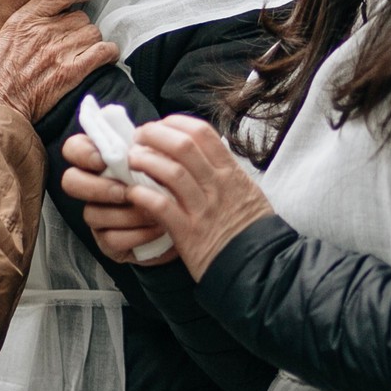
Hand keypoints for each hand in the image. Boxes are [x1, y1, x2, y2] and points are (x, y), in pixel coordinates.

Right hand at [0, 0, 117, 122]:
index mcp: (23, 20)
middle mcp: (43, 31)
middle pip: (80, 16)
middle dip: (81, 28)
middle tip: (76, 41)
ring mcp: (59, 50)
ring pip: (93, 33)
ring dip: (93, 42)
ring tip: (88, 52)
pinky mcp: (71, 71)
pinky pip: (102, 52)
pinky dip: (109, 53)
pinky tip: (107, 57)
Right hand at [60, 134, 176, 264]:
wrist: (184, 218)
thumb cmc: (167, 183)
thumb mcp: (160, 162)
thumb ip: (146, 152)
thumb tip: (144, 147)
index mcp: (100, 160)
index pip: (74, 148)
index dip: (83, 153)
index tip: (104, 160)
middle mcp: (91, 186)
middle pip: (70, 181)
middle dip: (97, 188)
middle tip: (125, 192)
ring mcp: (97, 214)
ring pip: (92, 213)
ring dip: (127, 214)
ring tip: (155, 212)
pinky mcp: (107, 241)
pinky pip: (112, 239)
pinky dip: (138, 234)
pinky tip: (158, 228)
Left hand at [121, 116, 274, 280]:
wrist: (259, 267)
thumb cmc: (249, 229)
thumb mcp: (246, 190)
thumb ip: (223, 170)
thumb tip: (201, 151)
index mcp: (230, 172)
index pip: (202, 133)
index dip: (174, 123)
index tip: (159, 127)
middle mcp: (217, 186)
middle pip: (182, 146)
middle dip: (154, 135)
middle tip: (138, 138)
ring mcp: (202, 209)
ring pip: (171, 172)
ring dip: (145, 161)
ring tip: (131, 160)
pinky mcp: (188, 234)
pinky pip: (162, 207)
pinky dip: (143, 196)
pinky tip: (132, 192)